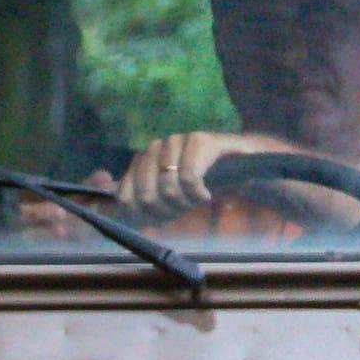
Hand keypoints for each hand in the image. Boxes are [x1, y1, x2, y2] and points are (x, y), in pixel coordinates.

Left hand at [112, 129, 342, 221]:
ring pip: (166, 185)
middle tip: (183, 209)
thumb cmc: (203, 187)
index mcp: (143, 159)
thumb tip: (114, 215)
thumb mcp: (168, 201)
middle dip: (163, 211)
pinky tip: (207, 194)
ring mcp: (178, 140)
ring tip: (196, 200)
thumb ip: (141, 205)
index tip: (160, 219)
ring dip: (183, 202)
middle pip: (144, 193)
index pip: (124, 193)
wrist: (245, 170)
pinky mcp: (202, 140)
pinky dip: (197, 193)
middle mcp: (157, 145)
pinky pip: (189, 176)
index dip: (142, 214)